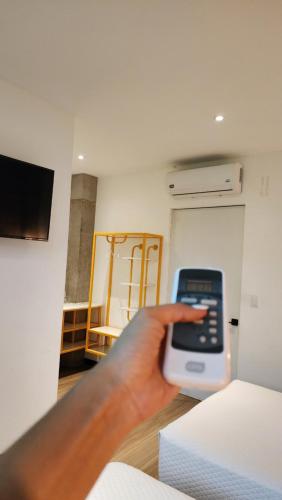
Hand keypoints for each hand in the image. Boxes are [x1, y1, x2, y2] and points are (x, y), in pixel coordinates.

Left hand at [98, 304, 206, 425]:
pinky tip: (209, 360)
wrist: (122, 391)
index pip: (180, 311)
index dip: (194, 307)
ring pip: (198, 349)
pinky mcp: (179, 378)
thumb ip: (174, 310)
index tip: (211, 303)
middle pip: (192, 330)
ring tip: (217, 341)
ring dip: (206, 346)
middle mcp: (164, 341)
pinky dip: (205, 366)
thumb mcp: (149, 319)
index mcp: (155, 324)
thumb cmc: (126, 355)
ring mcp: (172, 360)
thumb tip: (196, 309)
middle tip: (219, 322)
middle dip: (204, 326)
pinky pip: (198, 370)